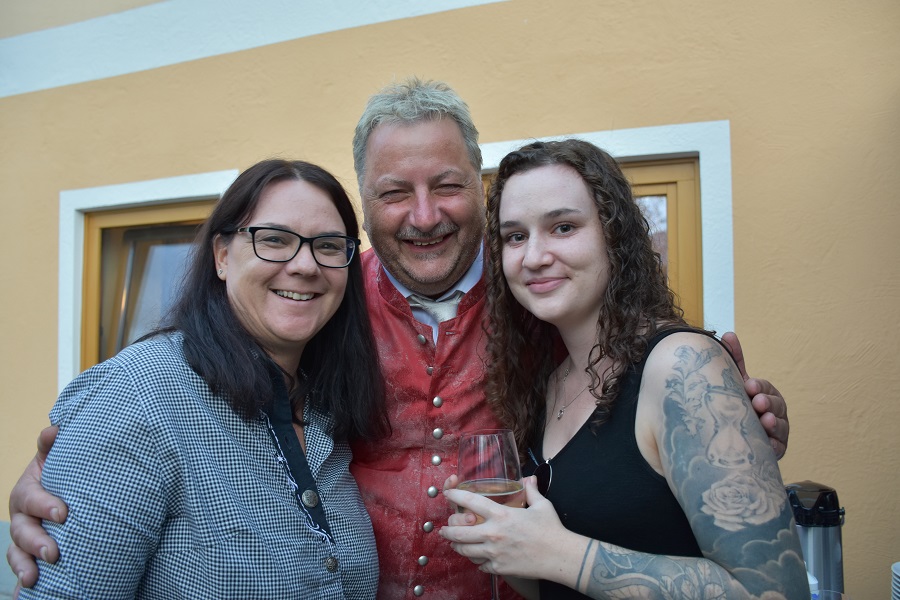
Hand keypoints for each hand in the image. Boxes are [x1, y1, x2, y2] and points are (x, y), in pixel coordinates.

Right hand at [7, 426, 67, 588]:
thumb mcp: (54, 460)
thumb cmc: (60, 475)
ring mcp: (22, 536)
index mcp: (27, 491)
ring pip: (17, 552)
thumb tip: (55, 429)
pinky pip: (20, 566)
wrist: (63, 493)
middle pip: (22, 530)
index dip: (44, 506)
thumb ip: (51, 446)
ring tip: (36, 575)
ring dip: (25, 564)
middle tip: (53, 552)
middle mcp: (20, 516)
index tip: (63, 514)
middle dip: (36, 541)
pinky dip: (24, 576)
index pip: (31, 498)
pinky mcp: (28, 554)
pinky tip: (31, 587)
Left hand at [440, 477, 573, 579]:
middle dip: (447, 531)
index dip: (455, 496)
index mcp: (502, 515)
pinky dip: (477, 561)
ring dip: (457, 547)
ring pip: (465, 551)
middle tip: (443, 530)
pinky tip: (478, 558)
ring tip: (454, 545)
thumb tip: (529, 479)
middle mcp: (493, 533)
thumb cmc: (552, 529)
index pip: (470, 502)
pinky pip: (480, 565)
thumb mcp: (542, 505)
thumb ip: (531, 491)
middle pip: (459, 533)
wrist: (560, 556)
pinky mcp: (499, 567)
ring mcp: (495, 552)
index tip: (448, 494)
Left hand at [721, 332, 789, 458]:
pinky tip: (768, 444)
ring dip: (774, 424)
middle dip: (769, 403)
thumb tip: (728, 334)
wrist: (733, 436)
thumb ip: (734, 360)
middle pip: (777, 406)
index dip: (760, 387)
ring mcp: (777, 431)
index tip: (749, 385)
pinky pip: (778, 448)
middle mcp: (775, 412)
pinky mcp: (775, 449)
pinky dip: (774, 445)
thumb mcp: (735, 382)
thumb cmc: (738, 404)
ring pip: (781, 427)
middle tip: (758, 402)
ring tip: (766, 421)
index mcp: (766, 394)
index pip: (767, 388)